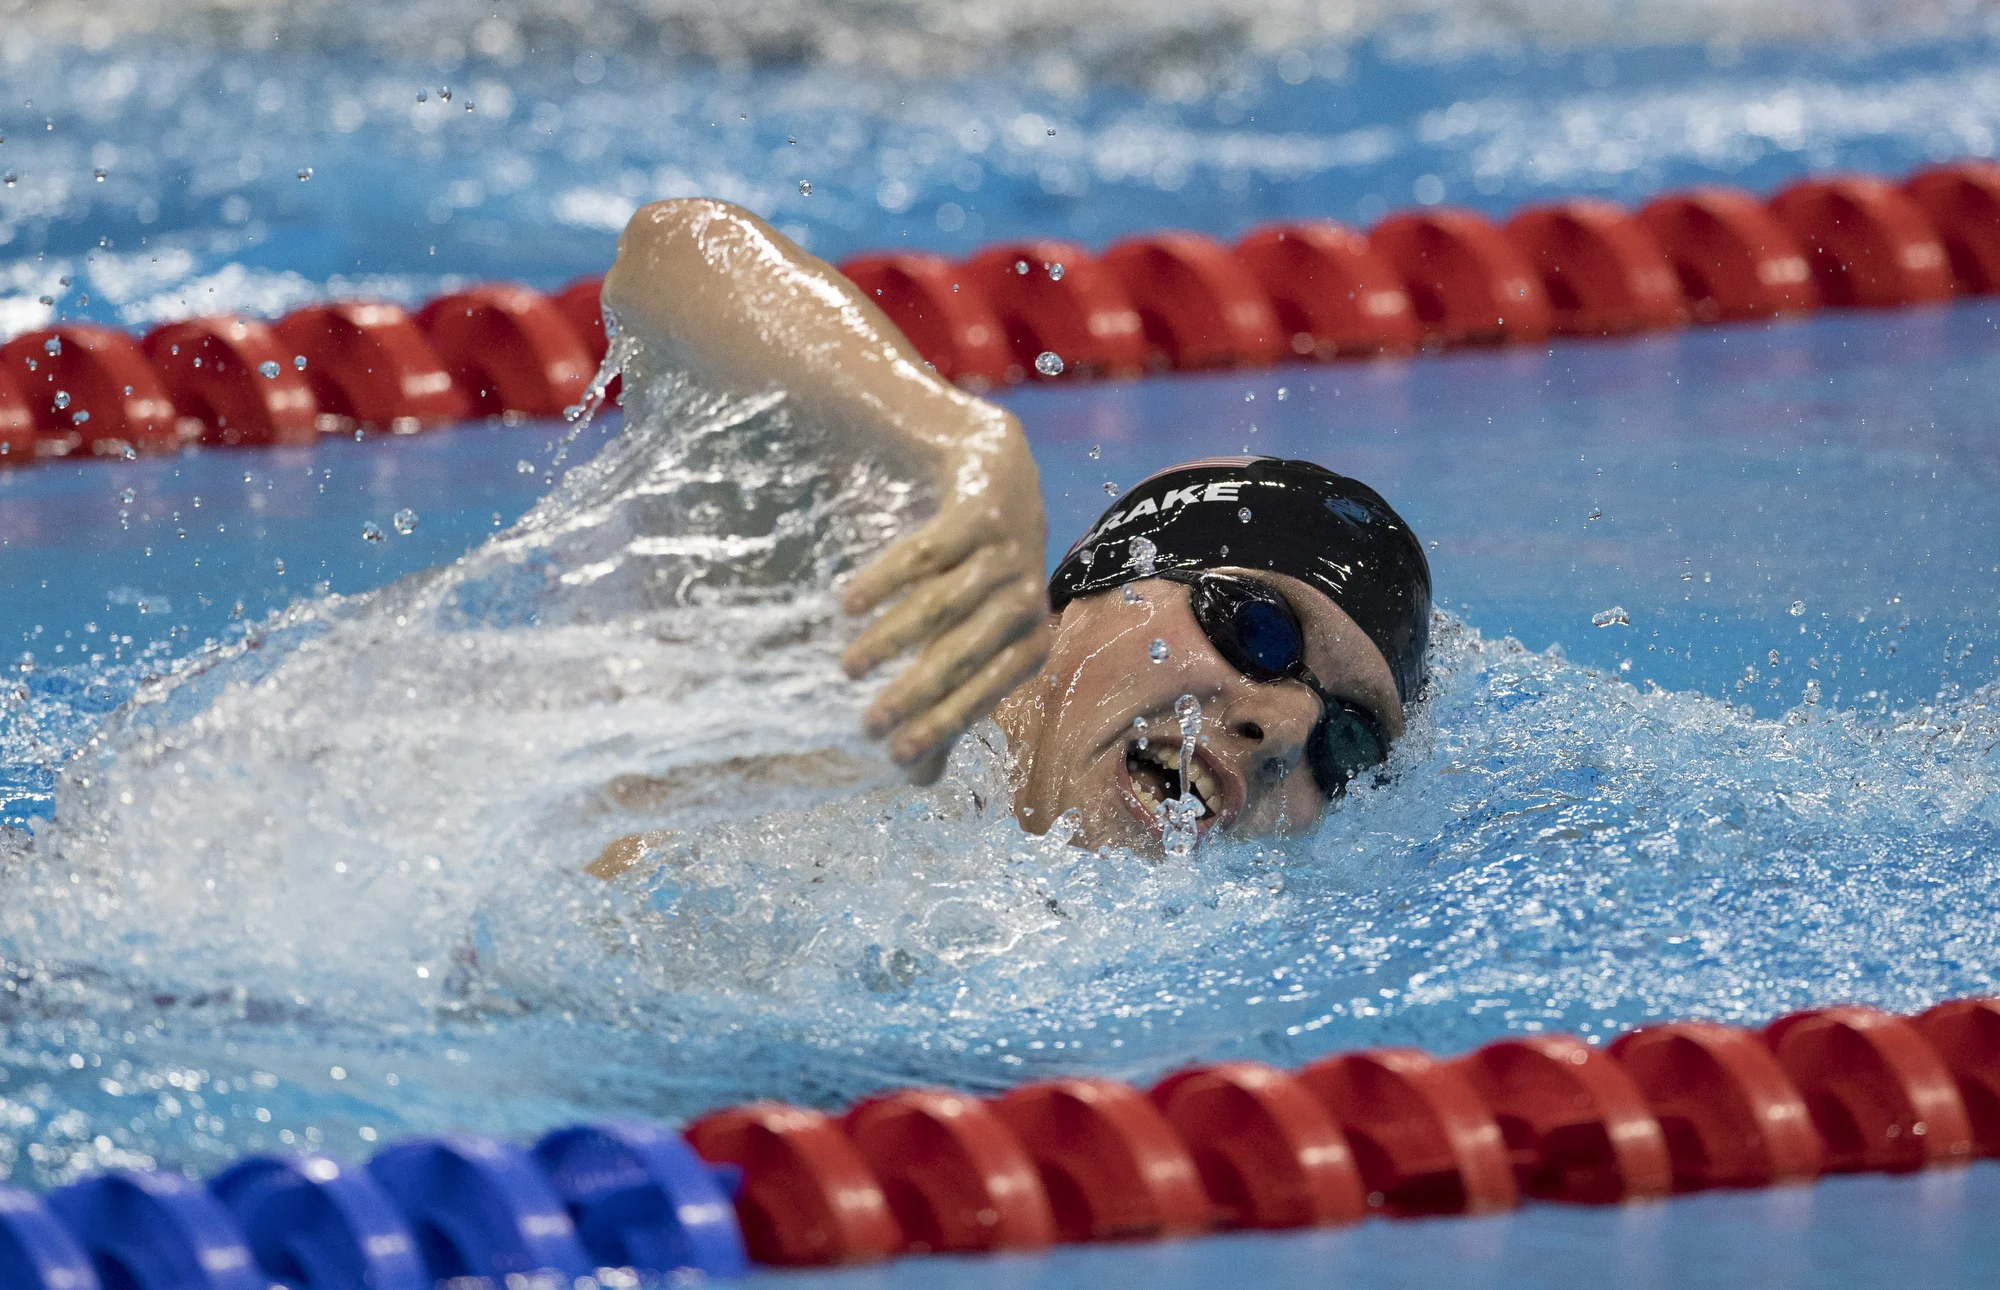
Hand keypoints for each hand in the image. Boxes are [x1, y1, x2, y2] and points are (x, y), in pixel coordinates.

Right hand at [840, 422, 1051, 783]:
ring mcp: (1006, 553)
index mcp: (1029, 642)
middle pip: (963, 654)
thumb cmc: (978, 576)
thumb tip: (916, 780)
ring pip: (942, 606)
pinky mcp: (981, 513)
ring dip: (892, 641)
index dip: (940, 725)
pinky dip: (885, 581)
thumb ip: (948, 701)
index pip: (984, 693)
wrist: (996, 471)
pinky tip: (847, 604)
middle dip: (915, 694)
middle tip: (864, 725)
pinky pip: (927, 554)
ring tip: (848, 668)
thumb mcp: (969, 637)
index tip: (893, 754)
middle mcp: (1025, 598)